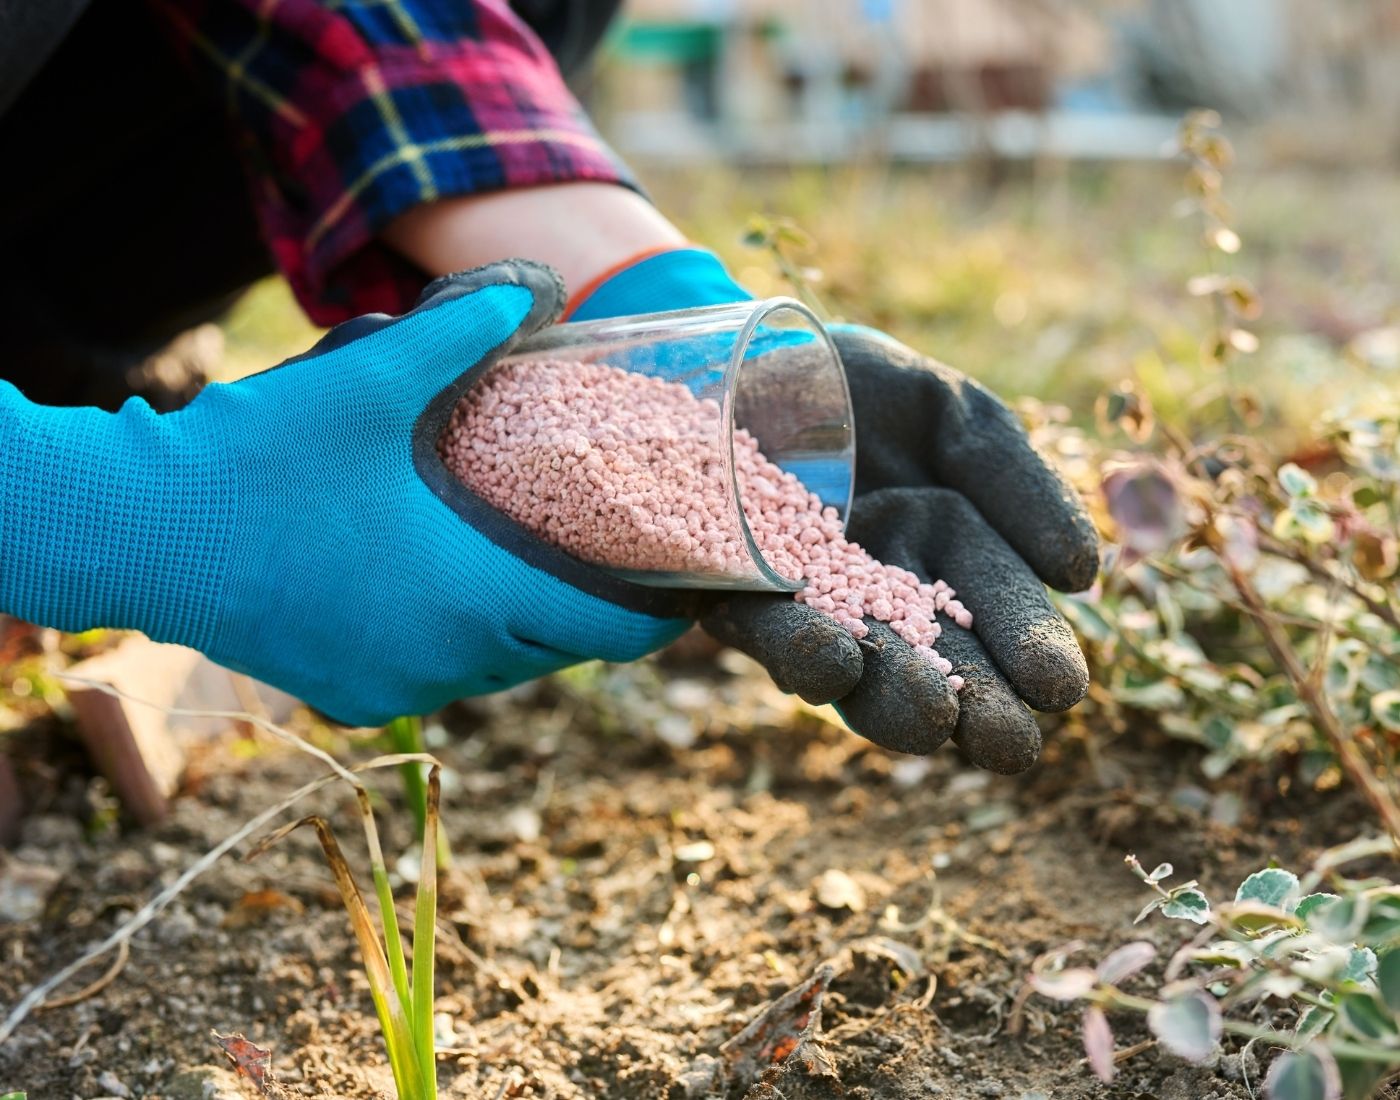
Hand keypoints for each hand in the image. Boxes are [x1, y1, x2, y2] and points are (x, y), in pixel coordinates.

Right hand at [0, 262, 692, 724]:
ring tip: (536, 567)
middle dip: (592, 614)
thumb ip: (459, 330)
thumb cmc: (258, 459)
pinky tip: (450, 592)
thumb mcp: (367, 379)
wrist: (137, 530)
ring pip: (499, 669)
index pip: (605, 631)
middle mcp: (446, 657)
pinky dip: (463, 642)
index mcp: (471, 592)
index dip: (658, 616)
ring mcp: (395, 685)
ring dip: (526, 628)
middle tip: (609, 558)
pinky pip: (440, 677)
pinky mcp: (351, 692)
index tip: (686, 589)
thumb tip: (532, 286)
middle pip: (558, 651)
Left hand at [572, 249, 1098, 771]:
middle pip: (933, 663)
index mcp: (944, 557)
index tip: (1060, 688)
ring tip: (934, 715)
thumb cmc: (857, 387)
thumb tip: (1082, 573)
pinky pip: (766, 629)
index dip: (1028, 651)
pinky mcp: (729, 595)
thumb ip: (1013, 480)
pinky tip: (836, 659)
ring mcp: (804, 604)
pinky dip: (801, 648)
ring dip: (894, 697)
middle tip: (1008, 743)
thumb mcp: (950, 417)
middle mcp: (876, 596)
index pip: (997, 615)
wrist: (742, 355)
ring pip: (855, 667)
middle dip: (973, 704)